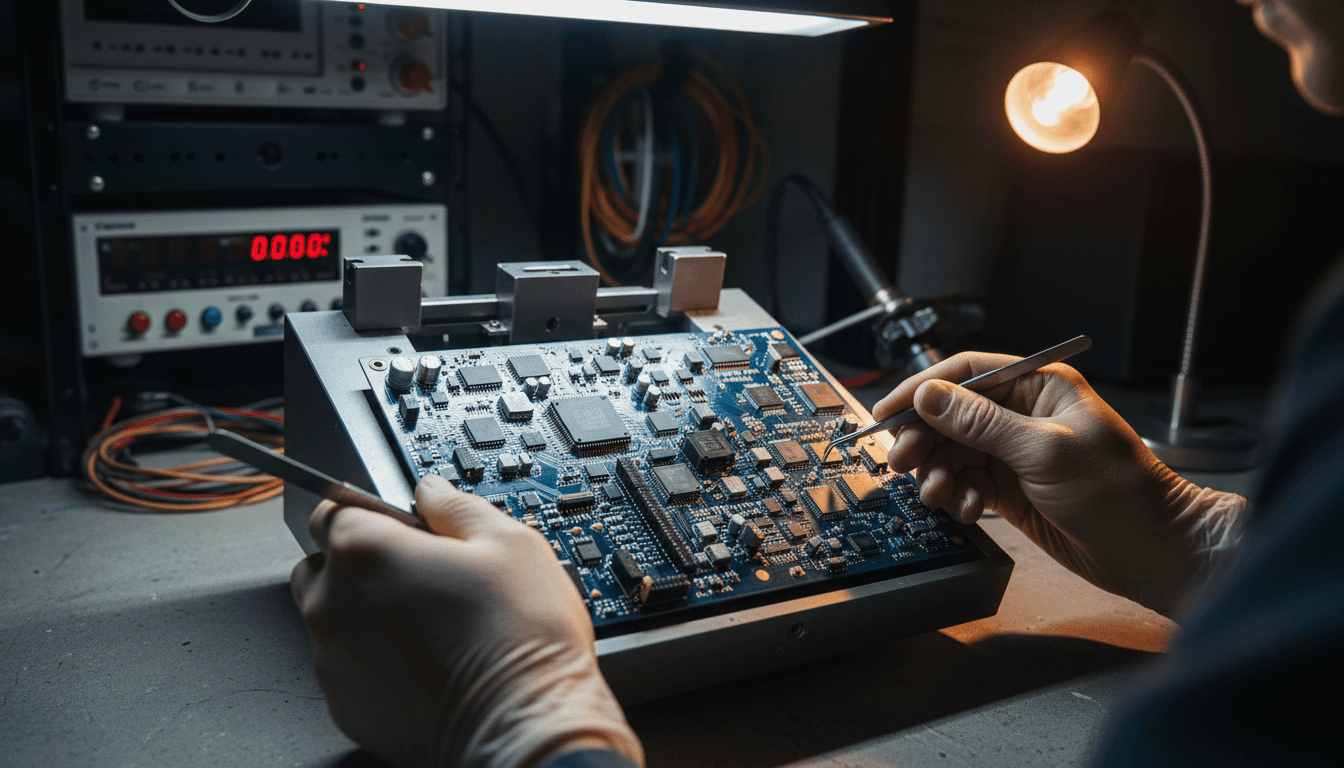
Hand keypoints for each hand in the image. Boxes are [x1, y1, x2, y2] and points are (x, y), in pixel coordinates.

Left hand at [290, 474, 643, 767]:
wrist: (523, 728)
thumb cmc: (520, 641)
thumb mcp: (509, 543)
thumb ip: (456, 506)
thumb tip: (434, 492)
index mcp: (365, 551)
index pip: (333, 507)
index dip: (372, 511)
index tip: (402, 525)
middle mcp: (332, 604)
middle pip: (324, 563)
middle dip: (361, 562)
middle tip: (419, 574)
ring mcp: (332, 660)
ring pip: (332, 618)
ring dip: (364, 612)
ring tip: (427, 622)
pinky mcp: (345, 705)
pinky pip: (345, 666)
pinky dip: (373, 659)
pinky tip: (424, 660)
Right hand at [873, 352, 1246, 616]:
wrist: (1152, 552)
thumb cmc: (1122, 494)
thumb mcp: (1046, 451)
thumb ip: (982, 424)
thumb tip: (930, 396)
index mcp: (1039, 387)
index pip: (965, 374)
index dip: (921, 390)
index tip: (887, 411)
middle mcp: (1023, 415)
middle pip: (950, 415)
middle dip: (922, 437)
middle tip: (902, 460)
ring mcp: (1015, 453)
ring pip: (952, 452)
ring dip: (936, 472)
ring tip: (936, 492)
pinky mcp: (1010, 489)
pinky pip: (965, 483)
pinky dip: (955, 495)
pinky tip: (962, 507)